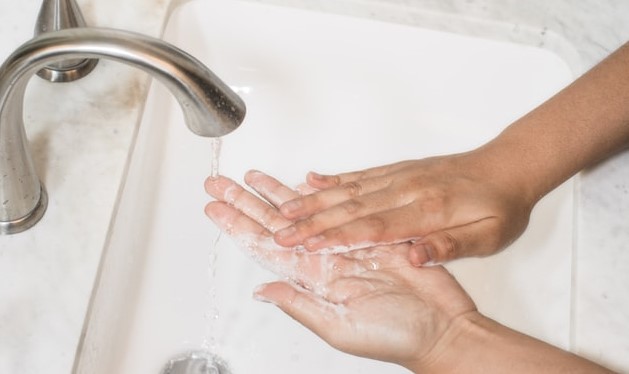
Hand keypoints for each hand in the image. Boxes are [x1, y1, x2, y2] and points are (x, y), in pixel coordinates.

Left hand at [204, 171, 476, 369]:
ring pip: (302, 210)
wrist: (441, 327)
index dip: (238, 226)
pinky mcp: (371, 232)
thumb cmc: (394, 336)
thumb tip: (262, 291)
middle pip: (274, 224)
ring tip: (253, 175)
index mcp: (311, 280)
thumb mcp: (339, 327)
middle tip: (221, 183)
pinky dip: (319, 194)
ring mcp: (345, 243)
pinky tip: (303, 183)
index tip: (216, 207)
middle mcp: (323, 258)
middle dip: (246, 201)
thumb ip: (299, 306)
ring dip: (276, 192)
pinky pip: (337, 207)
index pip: (264, 247)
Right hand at [273, 155, 533, 264]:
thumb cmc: (500, 205)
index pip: (374, 227)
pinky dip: (334, 178)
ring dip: (314, 200)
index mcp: (429, 211)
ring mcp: (400, 177)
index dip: (337, 237)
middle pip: (351, 207)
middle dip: (311, 221)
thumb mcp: (489, 236)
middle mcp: (407, 189)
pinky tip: (312, 180)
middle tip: (281, 232)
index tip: (308, 246)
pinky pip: (360, 174)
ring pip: (349, 189)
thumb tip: (416, 255)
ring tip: (284, 209)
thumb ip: (451, 246)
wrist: (509, 167)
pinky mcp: (398, 170)